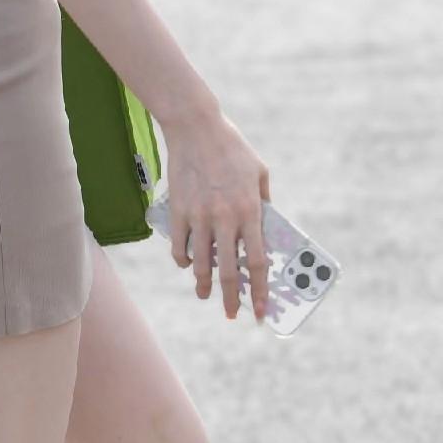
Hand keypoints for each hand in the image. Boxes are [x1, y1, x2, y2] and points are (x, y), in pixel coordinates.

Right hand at [161, 108, 271, 322]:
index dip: (260, 291)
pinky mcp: (178, 210)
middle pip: (228, 271)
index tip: (261, 311)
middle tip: (233, 314)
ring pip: (200, 264)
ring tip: (204, 295)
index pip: (257, 262)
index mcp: (250, 210)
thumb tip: (265, 229)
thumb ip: (264, 202)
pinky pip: (179, 245)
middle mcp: (225, 218)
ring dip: (203, 285)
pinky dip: (183, 259)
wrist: (195, 128)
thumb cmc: (232, 148)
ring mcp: (199, 216)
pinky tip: (187, 264)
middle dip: (232, 299)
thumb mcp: (259, 172)